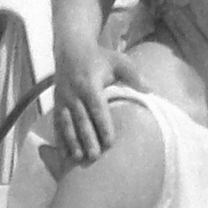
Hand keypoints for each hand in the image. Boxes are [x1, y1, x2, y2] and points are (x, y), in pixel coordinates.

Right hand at [53, 40, 147, 162]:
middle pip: (82, 120)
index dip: (103, 125)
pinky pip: (57, 123)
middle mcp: (74, 93)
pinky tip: (64, 154)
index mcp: (90, 84)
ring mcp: (63, 99)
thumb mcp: (118, 61)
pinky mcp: (56, 104)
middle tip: (95, 156)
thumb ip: (134, 75)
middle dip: (88, 139)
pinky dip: (60, 139)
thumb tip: (150, 90)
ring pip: (67, 124)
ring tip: (79, 158)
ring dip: (72, 142)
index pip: (97, 108)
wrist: (70, 49)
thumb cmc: (100, 57)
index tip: (110, 142)